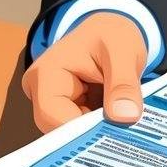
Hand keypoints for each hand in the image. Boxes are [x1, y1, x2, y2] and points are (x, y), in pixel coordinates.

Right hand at [21, 12, 147, 132]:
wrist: (111, 31)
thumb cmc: (113, 35)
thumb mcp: (125, 52)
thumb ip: (124, 84)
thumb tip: (125, 117)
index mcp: (46, 73)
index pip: (52, 115)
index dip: (80, 130)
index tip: (113, 132)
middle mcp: (40, 90)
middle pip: (57, 129)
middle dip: (90, 135)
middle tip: (123, 135)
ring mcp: (50, 101)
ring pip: (68, 134)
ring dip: (95, 134)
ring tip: (122, 129)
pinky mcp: (63, 110)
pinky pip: (76, 131)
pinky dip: (97, 131)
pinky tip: (116, 128)